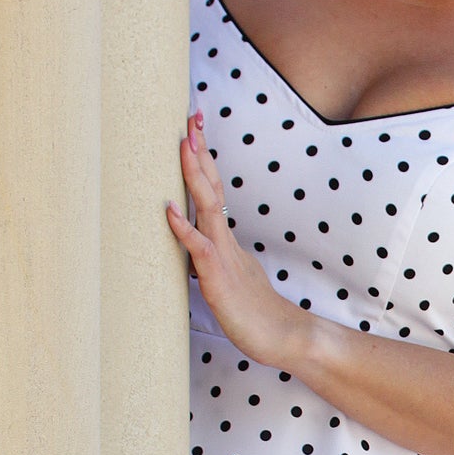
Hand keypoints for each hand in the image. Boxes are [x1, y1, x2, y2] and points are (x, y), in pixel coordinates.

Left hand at [166, 110, 307, 370]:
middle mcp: (224, 241)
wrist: (284, 338)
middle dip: (199, 151)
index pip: (213, 191)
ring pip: (206, 207)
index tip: (194, 130)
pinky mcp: (218, 278)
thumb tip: (198, 252)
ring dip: (194, 174)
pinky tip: (169, 210)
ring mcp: (222, 257)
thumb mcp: (231, 279)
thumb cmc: (256, 314)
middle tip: (192, 116)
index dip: (203, 160)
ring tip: (183, 143)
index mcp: (226, 240)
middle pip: (211, 187)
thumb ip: (214, 262)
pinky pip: (198, 248)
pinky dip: (183, 228)